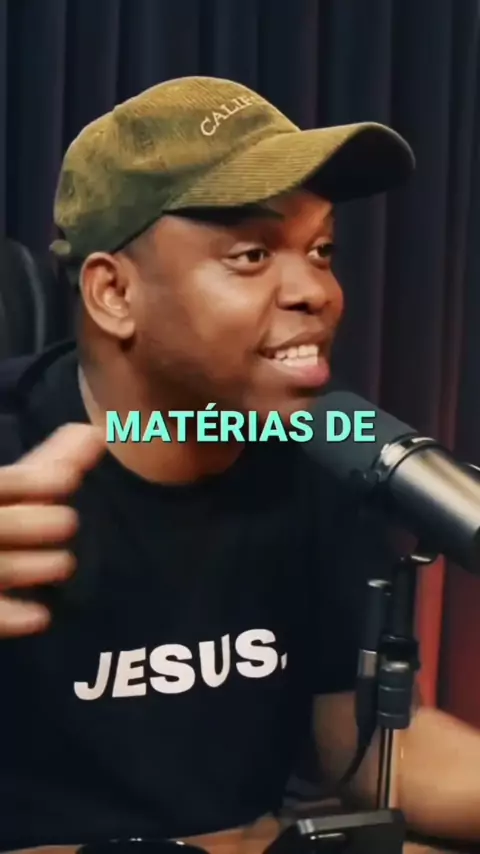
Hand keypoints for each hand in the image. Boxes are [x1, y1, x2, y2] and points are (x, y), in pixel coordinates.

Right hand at [0, 424, 104, 636]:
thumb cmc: (4, 513)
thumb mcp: (16, 489)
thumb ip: (53, 463)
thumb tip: (97, 434)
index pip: (2, 483)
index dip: (31, 480)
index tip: (68, 478)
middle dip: (30, 522)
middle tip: (68, 523)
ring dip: (29, 567)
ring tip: (64, 565)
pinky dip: (11, 617)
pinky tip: (41, 617)